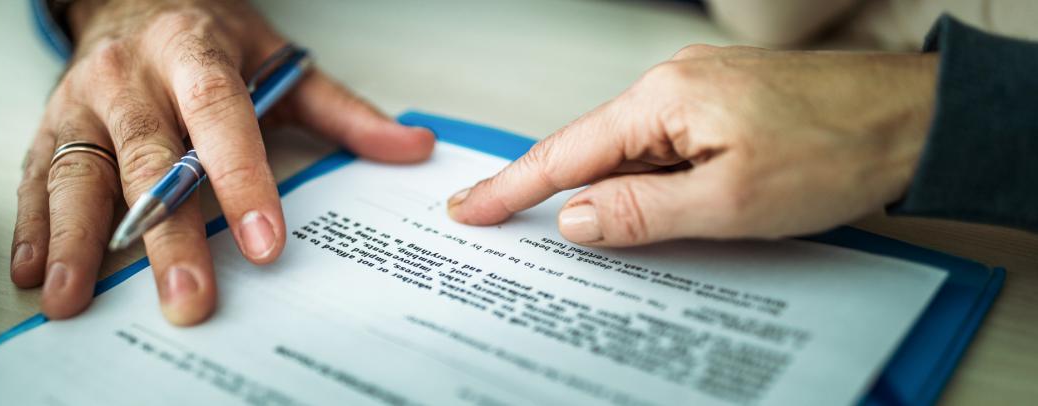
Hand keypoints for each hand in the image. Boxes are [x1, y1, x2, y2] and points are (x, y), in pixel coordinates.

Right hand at [11, 0, 434, 324]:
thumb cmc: (209, 38)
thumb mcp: (278, 59)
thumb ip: (341, 109)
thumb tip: (410, 147)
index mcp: (193, 52)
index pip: (220, 115)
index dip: (241, 177)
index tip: (264, 241)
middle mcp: (131, 76)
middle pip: (149, 158)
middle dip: (166, 233)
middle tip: (187, 294)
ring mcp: (83, 101)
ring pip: (79, 172)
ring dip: (78, 240)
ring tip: (76, 299)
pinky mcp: (50, 125)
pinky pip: (38, 176)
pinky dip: (34, 226)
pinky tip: (36, 272)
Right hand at [448, 45, 935, 246]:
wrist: (914, 118)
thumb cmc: (836, 147)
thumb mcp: (730, 200)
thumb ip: (643, 212)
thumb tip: (576, 220)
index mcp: (662, 99)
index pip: (565, 151)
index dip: (512, 187)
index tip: (470, 208)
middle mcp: (671, 85)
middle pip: (590, 148)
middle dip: (546, 190)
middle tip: (496, 219)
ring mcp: (696, 93)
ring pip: (628, 152)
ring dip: (607, 192)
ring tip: (592, 231)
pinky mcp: (720, 106)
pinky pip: (662, 147)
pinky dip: (643, 181)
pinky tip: (647, 207)